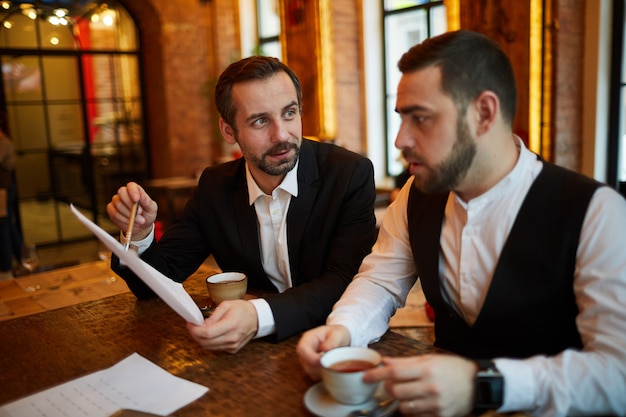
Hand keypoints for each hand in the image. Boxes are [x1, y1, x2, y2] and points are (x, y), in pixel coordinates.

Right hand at [106, 182, 157, 240]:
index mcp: (135, 190)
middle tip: (139, 213)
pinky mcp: (111, 210)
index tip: (136, 199)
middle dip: (129, 203)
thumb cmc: (148, 214)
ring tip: (139, 220)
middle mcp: (124, 193)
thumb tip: (140, 196)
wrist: (141, 226)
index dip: (133, 191)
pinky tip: (130, 222)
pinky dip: (123, 220)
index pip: (131, 186)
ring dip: (129, 214)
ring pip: (118, 204)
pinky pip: (114, 214)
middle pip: (121, 192)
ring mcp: (116, 201)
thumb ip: (147, 201)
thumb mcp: (152, 208)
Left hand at [186, 300, 257, 352]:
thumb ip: (213, 315)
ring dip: (201, 339)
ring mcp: (232, 346)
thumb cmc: (243, 310)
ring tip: (201, 329)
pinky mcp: (232, 350)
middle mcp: (232, 338)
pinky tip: (211, 334)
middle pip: (205, 342)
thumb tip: (202, 324)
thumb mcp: (227, 305)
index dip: (195, 330)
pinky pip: (215, 348)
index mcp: (230, 325)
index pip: (207, 333)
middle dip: (195, 335)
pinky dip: (210, 342)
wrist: (257, 318)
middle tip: (193, 326)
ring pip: (209, 347)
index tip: (190, 324)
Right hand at [296, 325, 350, 379]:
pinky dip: (323, 375)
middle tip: (332, 365)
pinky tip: (331, 369)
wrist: (338, 338)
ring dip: (321, 371)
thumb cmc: (336, 334)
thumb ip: (332, 341)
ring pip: (310, 371)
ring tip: (333, 365)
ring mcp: (307, 360)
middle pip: (305, 363)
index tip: (322, 361)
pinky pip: (315, 375)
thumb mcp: (337, 334)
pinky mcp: (312, 368)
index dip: (310, 357)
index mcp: (308, 339)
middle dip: (318, 367)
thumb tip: (325, 349)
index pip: (302, 349)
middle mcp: (305, 350)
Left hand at [362, 354, 476, 416]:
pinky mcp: (440, 416)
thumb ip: (406, 362)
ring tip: (407, 393)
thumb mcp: (430, 359)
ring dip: (400, 401)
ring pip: (404, 407)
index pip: (394, 372)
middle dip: (388, 388)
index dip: (376, 374)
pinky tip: (417, 402)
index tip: (366, 376)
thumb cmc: (453, 368)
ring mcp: (436, 404)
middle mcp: (431, 387)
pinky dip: (413, 410)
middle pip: (396, 392)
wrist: (479, 384)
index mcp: (427, 369)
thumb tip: (384, 361)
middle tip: (391, 384)